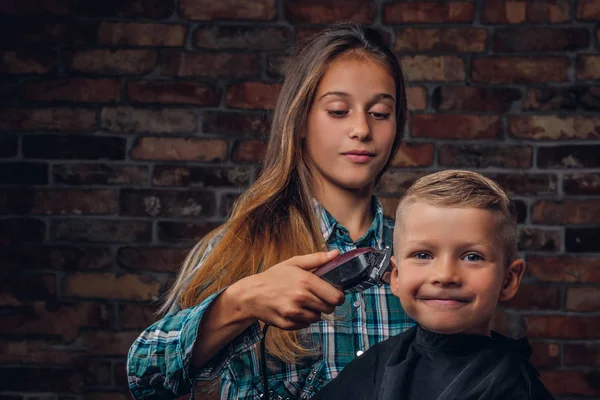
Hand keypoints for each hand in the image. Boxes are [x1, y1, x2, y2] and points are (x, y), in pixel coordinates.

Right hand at [230, 250, 345, 329]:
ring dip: (313, 312)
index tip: (333, 293)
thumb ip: (317, 259)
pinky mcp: (287, 324)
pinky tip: (293, 310)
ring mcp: (293, 313)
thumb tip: (336, 254)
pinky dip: (302, 319)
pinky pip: (305, 325)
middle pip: (329, 309)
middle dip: (326, 304)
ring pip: (317, 318)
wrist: (251, 294)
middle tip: (316, 297)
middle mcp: (301, 298)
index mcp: (306, 281)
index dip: (338, 296)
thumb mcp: (294, 263)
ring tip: (302, 302)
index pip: (336, 297)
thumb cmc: (274, 276)